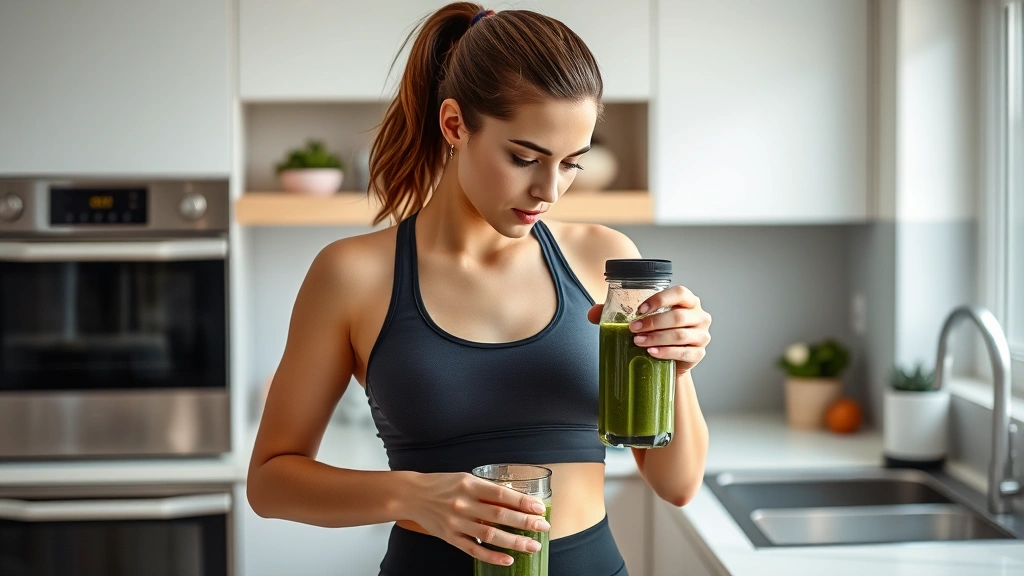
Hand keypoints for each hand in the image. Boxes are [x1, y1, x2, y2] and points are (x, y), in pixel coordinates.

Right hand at [407, 472, 549, 565]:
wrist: (412, 495)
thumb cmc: (442, 484)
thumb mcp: (465, 479)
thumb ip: (487, 490)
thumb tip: (515, 501)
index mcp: (469, 485)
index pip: (501, 494)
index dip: (522, 502)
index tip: (539, 508)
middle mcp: (463, 504)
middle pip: (499, 516)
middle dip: (524, 522)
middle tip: (543, 527)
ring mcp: (456, 522)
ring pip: (490, 535)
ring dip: (514, 542)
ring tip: (532, 545)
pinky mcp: (450, 538)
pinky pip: (474, 550)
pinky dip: (492, 556)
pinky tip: (508, 559)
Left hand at [588, 285, 711, 374]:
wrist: (669, 361)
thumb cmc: (656, 333)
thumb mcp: (640, 320)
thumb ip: (616, 313)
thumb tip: (592, 314)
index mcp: (687, 301)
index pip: (679, 293)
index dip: (660, 299)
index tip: (640, 309)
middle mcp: (698, 316)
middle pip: (678, 316)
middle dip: (653, 322)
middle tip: (632, 329)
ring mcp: (701, 335)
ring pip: (680, 335)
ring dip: (657, 338)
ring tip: (638, 341)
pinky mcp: (698, 354)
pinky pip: (684, 352)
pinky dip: (666, 352)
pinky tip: (651, 353)